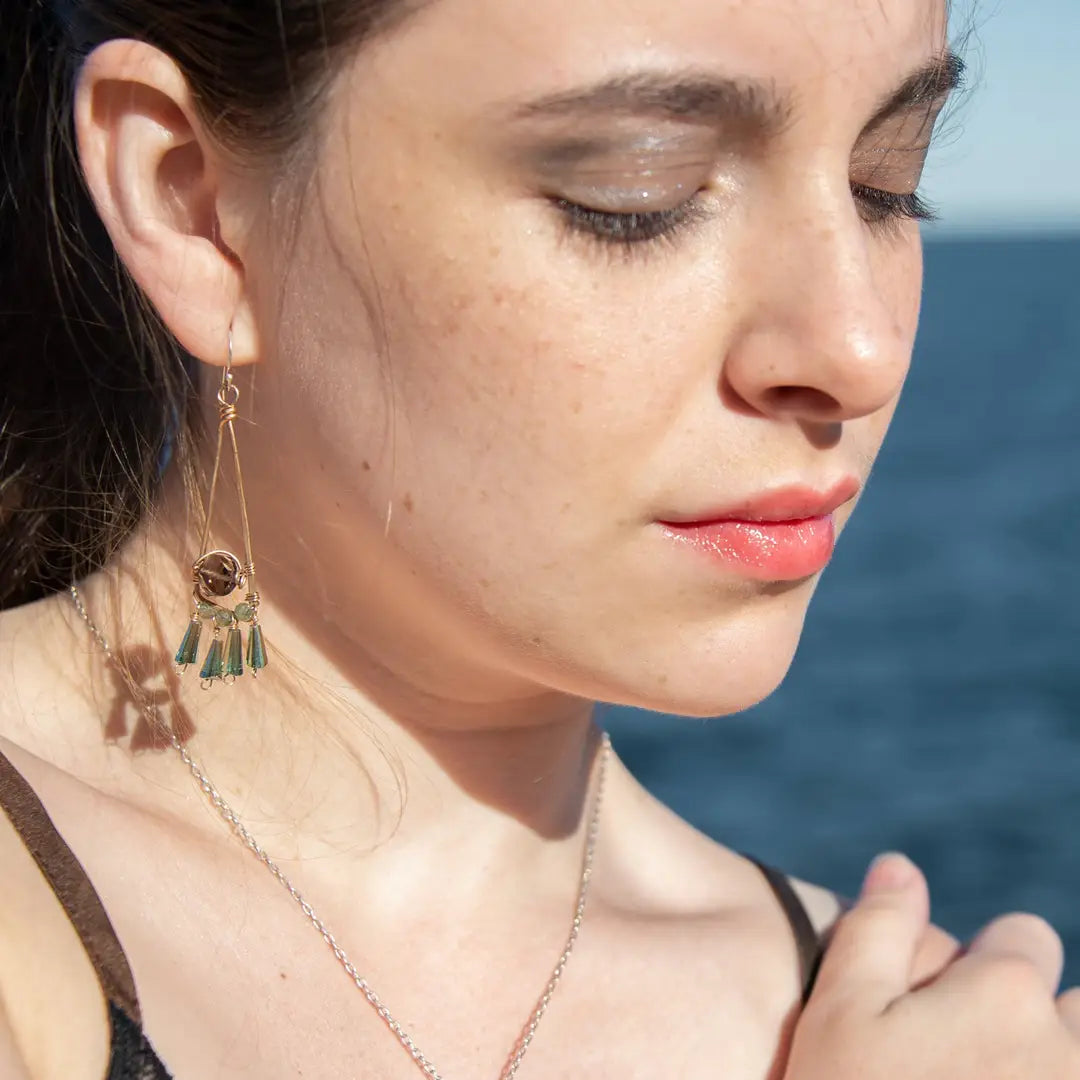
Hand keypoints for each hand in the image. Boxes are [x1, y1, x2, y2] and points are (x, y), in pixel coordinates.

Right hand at [784, 854, 1079, 1078]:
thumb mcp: (839, 1015)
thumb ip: (876, 929)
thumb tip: (900, 864)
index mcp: (1005, 990)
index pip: (1025, 937)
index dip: (983, 968)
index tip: (948, 1016)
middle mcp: (1067, 1045)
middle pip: (1077, 1006)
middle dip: (1036, 1022)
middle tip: (973, 1069)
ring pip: (1079, 1052)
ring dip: (1050, 1064)